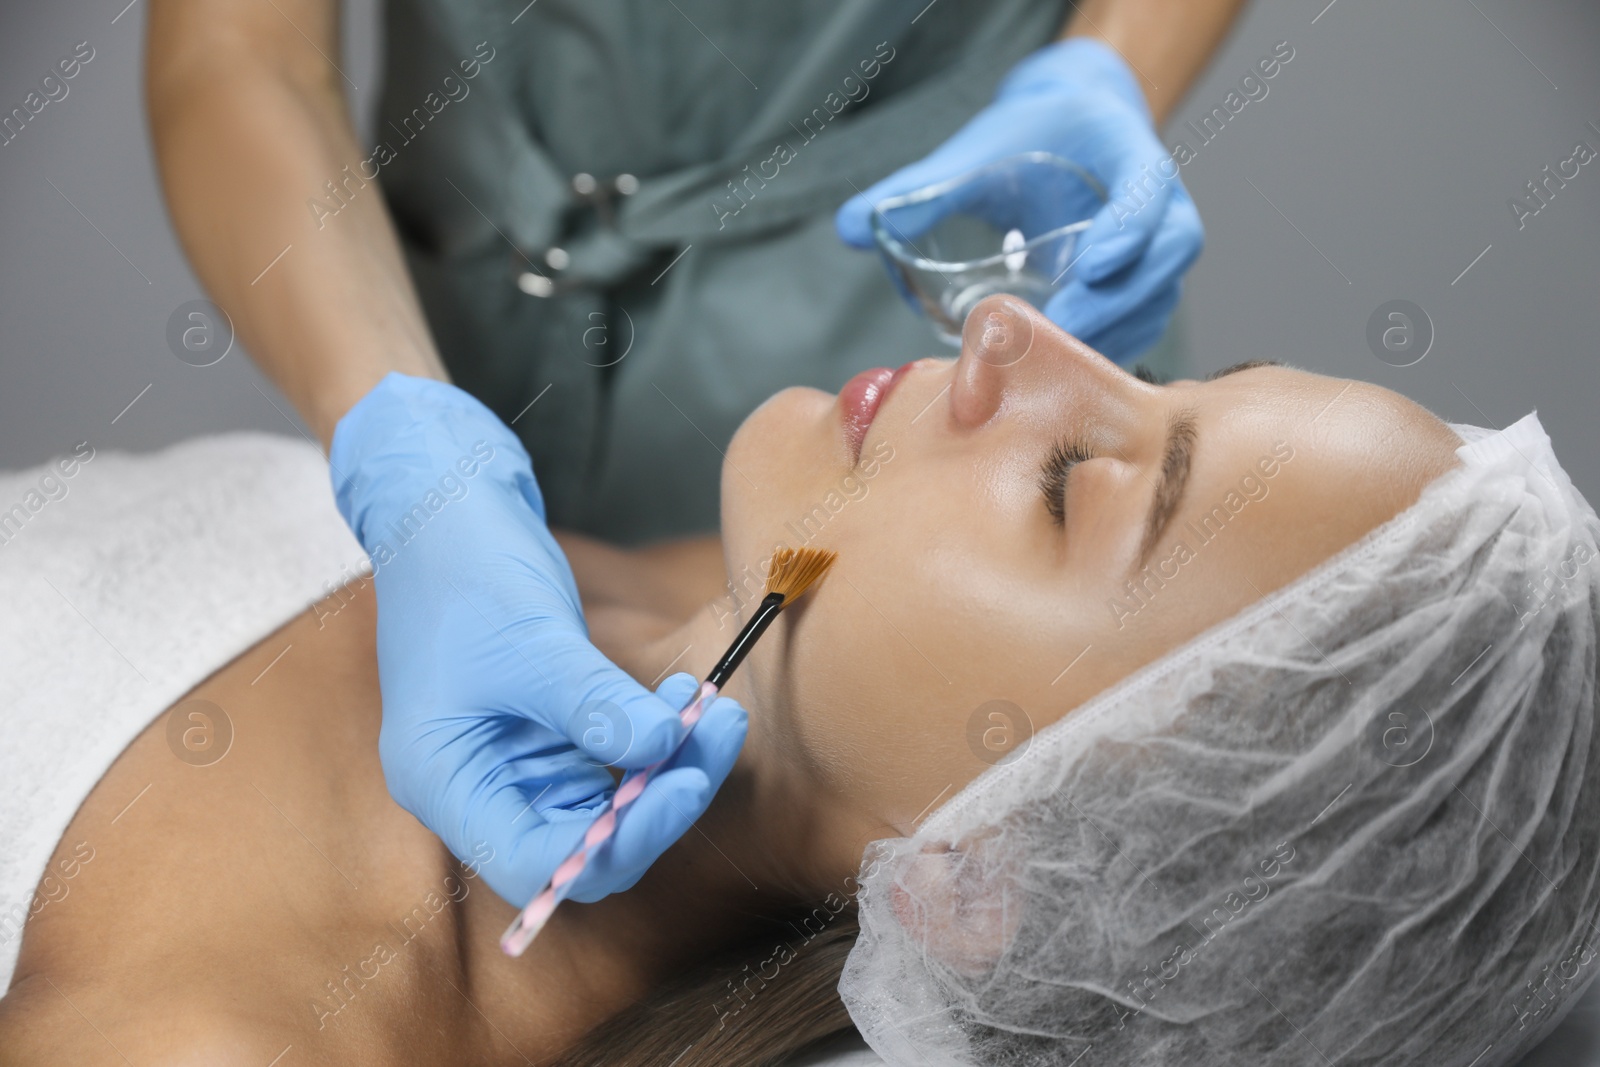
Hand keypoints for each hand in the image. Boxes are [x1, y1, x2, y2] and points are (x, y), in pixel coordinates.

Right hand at [329, 373, 747, 907]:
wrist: (447, 512)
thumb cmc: (464, 573)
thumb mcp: (533, 641)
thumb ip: (596, 705)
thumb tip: (666, 749)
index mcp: (446, 786)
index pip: (538, 866)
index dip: (618, 843)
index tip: (682, 785)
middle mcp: (479, 791)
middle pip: (585, 847)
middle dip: (658, 804)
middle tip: (715, 739)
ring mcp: (516, 765)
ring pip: (610, 809)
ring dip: (668, 769)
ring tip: (714, 712)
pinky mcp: (549, 736)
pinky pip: (614, 764)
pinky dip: (655, 739)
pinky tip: (687, 699)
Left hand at [836, 37, 1201, 362]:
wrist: (1073, 136)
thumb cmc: (1032, 138)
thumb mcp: (979, 151)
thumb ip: (921, 187)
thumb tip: (849, 225)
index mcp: (1129, 155)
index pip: (1149, 192)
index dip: (1128, 230)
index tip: (1092, 264)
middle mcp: (1158, 208)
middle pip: (1163, 259)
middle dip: (1114, 301)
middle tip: (1056, 335)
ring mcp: (1155, 254)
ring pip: (1154, 300)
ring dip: (1108, 335)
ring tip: (1050, 369)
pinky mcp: (1141, 292)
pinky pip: (1137, 326)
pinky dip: (1102, 351)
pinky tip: (1055, 380)